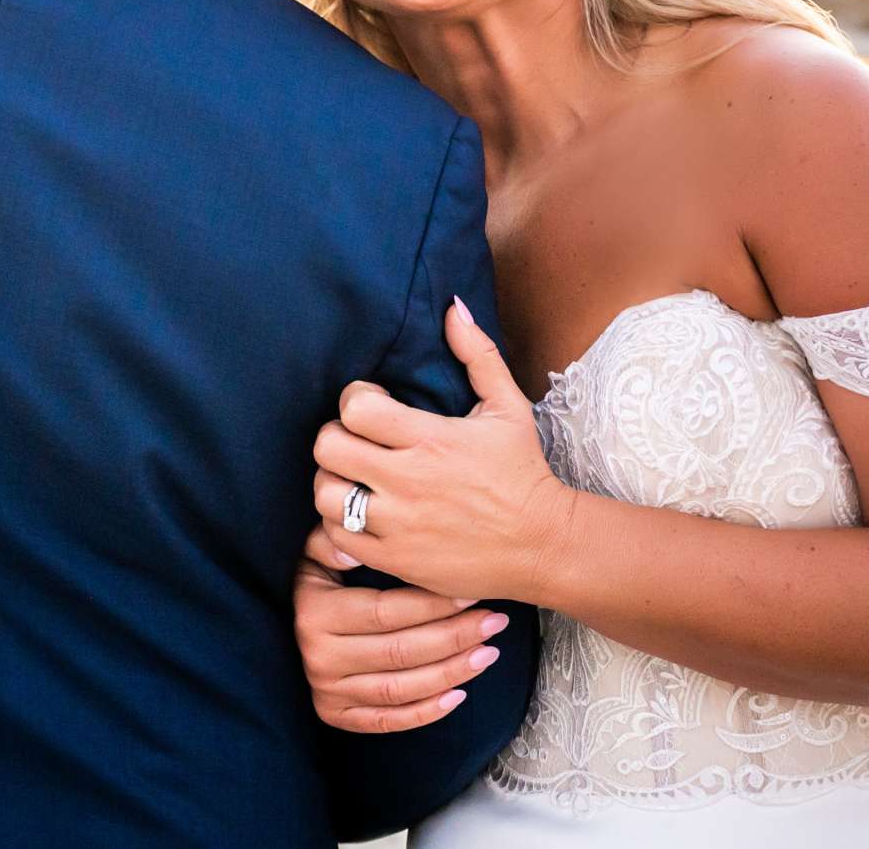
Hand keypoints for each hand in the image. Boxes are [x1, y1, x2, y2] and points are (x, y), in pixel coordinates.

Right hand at [292, 528, 510, 732]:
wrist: (282, 628)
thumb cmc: (313, 581)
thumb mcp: (311, 553)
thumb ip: (331, 539)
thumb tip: (353, 543)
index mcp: (316, 614)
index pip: (386, 612)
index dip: (432, 605)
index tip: (472, 592)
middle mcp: (320, 658)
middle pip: (401, 651)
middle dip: (455, 636)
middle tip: (494, 621)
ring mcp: (328, 691)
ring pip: (401, 688)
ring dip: (451, 672)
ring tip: (488, 652)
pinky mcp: (337, 715)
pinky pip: (388, 720)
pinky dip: (425, 712)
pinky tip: (459, 694)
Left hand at [311, 298, 577, 603]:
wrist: (543, 544)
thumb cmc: (522, 470)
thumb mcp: (508, 406)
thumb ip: (477, 355)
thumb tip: (454, 308)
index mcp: (431, 438)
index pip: (354, 408)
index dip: (354, 399)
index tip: (372, 405)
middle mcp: (409, 481)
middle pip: (328, 448)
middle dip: (335, 437)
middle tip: (355, 441)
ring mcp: (399, 524)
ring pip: (325, 495)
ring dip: (332, 482)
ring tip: (354, 478)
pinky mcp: (396, 561)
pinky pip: (339, 539)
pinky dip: (340, 525)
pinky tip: (361, 514)